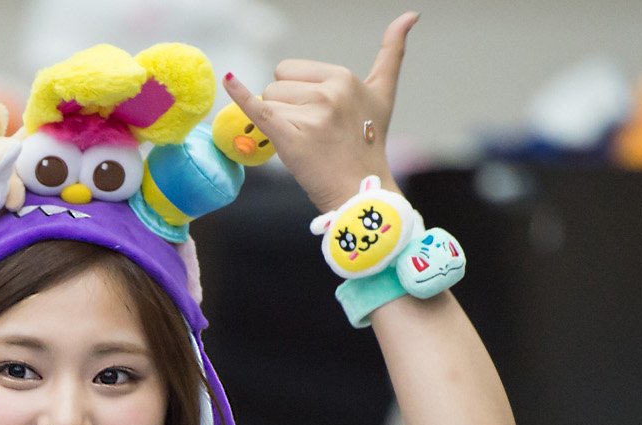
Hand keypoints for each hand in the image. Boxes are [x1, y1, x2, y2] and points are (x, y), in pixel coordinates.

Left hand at [225, 12, 417, 213]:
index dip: (297, 93)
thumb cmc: (369, 142)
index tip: (320, 114)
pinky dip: (240, 96)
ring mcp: (310, 116)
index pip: (290, 70)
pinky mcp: (291, 138)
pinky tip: (230, 79)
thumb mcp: (383, 93)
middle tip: (312, 131)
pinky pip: (257, 109)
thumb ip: (392, 52)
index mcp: (344, 78)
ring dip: (277, 123)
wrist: (360, 189)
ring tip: (305, 142)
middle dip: (285, 106)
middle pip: (276, 85)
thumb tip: (411, 13)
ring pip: (267, 102)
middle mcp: (328, 93)